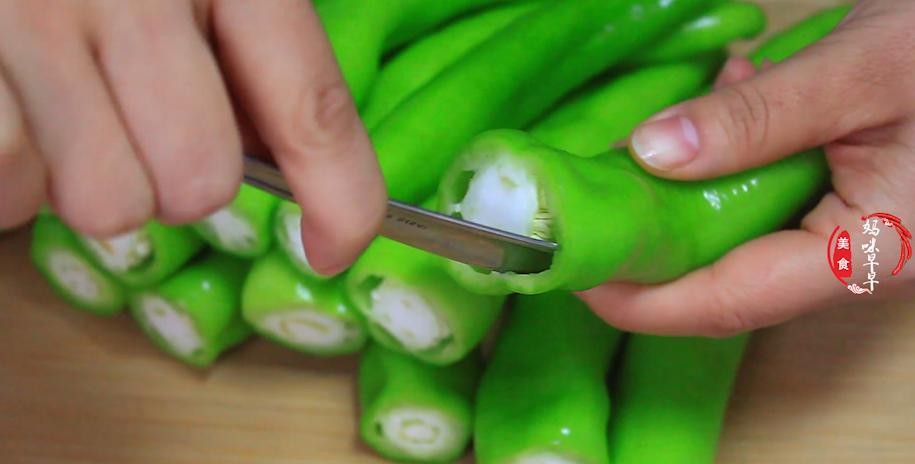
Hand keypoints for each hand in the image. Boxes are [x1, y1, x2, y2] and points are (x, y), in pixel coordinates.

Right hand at [0, 0, 385, 275]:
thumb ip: (241, 53)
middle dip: (175, 180)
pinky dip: (16, 176)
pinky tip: (15, 109)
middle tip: (135, 123)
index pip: (312, 107)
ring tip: (63, 110)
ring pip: (109, 204)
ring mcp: (38, 21)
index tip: (334, 249)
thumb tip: (271, 156)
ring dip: (91, 183)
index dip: (342, 199)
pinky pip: (12, 182)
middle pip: (201, 182)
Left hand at [579, 0, 914, 336]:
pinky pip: (758, 210)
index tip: (578, 276)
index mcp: (865, 250)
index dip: (645, 301)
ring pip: (737, 247)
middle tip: (583, 224)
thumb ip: (756, 116)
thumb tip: (649, 152)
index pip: (732, 300)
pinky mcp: (837, 210)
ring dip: (675, 210)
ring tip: (624, 171)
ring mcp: (845, 239)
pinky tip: (702, 124)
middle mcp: (852, 262)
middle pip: (725, 284)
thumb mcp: (856, 72)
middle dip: (647, 261)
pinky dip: (715, 174)